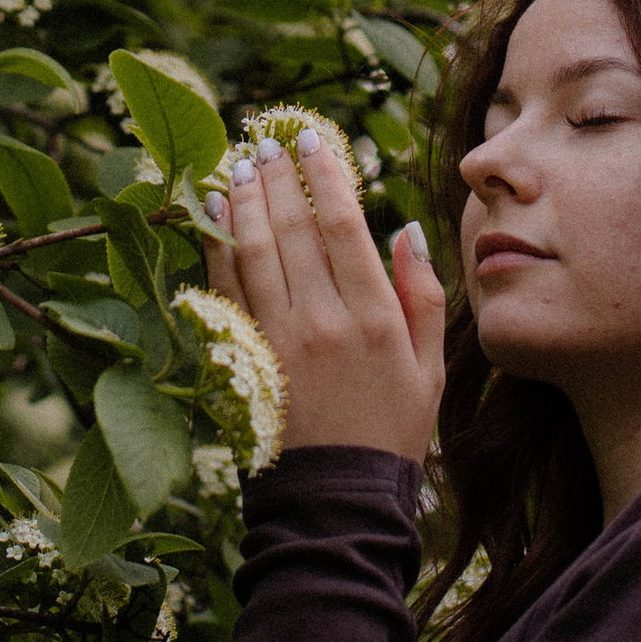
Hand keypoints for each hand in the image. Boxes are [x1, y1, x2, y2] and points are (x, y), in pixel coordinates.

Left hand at [204, 125, 445, 464]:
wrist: (337, 502)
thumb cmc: (390, 432)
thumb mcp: (429, 368)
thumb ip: (424, 297)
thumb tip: (407, 231)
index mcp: (375, 318)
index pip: (343, 226)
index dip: (323, 175)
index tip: (311, 139)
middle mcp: (324, 322)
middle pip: (293, 230)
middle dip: (277, 177)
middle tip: (266, 142)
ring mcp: (280, 341)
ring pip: (255, 253)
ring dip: (242, 202)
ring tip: (236, 167)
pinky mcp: (247, 361)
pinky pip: (226, 291)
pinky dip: (217, 248)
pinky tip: (211, 217)